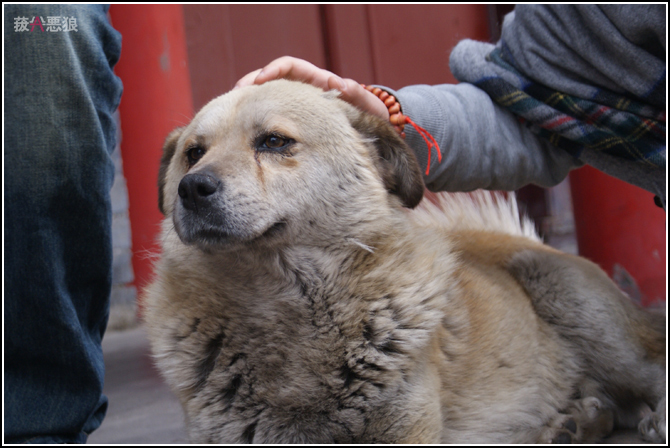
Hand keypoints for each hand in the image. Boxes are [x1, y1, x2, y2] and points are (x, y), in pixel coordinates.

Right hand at [234, 56, 388, 119]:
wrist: (373, 137)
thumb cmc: (370, 117)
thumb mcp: (366, 106)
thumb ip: (357, 95)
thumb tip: (343, 84)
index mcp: (318, 82)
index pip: (290, 67)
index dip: (273, 70)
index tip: (260, 80)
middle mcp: (304, 92)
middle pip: (271, 81)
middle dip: (251, 85)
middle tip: (235, 96)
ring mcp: (297, 108)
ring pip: (268, 101)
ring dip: (250, 104)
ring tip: (233, 114)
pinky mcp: (295, 125)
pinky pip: (272, 121)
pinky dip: (258, 123)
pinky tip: (246, 134)